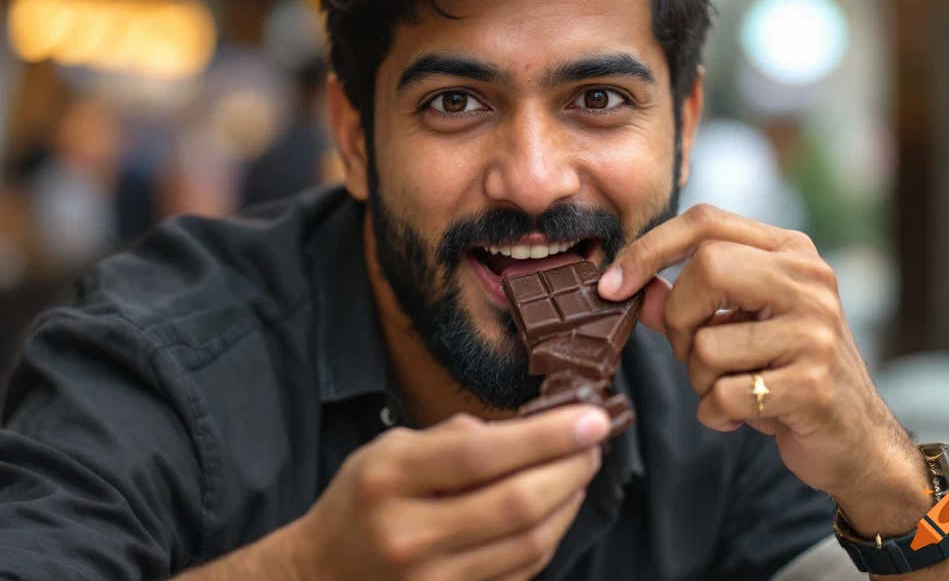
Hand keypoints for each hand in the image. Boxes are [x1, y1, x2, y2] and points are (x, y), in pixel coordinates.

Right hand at [294, 406, 609, 580]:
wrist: (321, 576)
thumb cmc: (362, 500)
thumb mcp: (389, 448)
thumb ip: (453, 437)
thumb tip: (526, 430)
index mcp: (391, 480)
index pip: (483, 454)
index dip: (547, 436)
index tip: (592, 417)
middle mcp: (411, 536)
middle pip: (516, 505)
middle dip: (571, 468)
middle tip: (595, 442)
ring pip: (529, 544)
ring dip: (568, 502)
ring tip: (580, 469)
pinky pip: (521, 572)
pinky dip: (549, 535)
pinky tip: (557, 507)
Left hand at [597, 204, 916, 506]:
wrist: (855, 438)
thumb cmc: (786, 371)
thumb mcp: (738, 325)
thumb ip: (685, 302)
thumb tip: (633, 288)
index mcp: (791, 252)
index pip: (705, 221)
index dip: (649, 248)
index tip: (612, 284)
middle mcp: (809, 280)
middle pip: (707, 267)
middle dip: (678, 319)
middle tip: (691, 349)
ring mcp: (815, 331)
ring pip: (707, 343)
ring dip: (699, 378)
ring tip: (730, 386)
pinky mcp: (812, 385)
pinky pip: (722, 395)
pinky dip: (715, 414)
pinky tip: (741, 415)